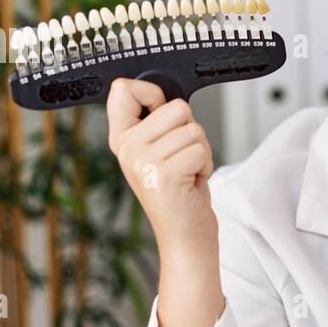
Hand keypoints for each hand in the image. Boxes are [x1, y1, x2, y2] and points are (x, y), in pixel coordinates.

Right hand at [106, 77, 216, 255]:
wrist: (185, 237)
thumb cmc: (179, 193)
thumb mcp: (158, 153)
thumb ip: (156, 122)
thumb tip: (161, 90)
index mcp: (121, 139)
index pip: (123, 89)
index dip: (152, 91)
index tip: (161, 112)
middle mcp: (127, 149)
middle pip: (177, 106)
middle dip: (191, 131)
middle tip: (182, 159)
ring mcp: (144, 162)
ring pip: (194, 129)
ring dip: (201, 151)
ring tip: (187, 172)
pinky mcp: (165, 175)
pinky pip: (201, 148)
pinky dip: (206, 165)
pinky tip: (192, 182)